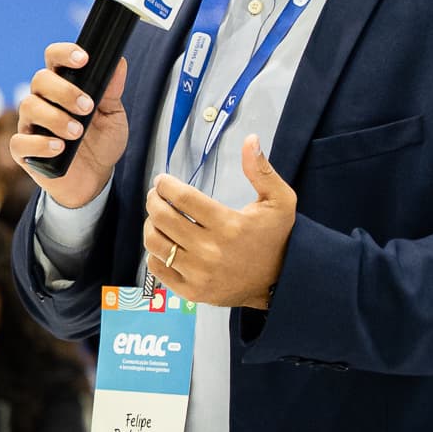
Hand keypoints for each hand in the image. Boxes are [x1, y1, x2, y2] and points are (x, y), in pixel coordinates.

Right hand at [9, 47, 128, 210]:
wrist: (95, 179)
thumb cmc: (101, 142)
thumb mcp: (113, 116)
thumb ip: (113, 91)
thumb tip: (118, 62)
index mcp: (62, 86)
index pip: (54, 58)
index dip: (64, 53)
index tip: (83, 59)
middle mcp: (42, 101)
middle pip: (39, 79)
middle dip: (64, 91)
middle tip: (87, 107)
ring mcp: (30, 125)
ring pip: (29, 107)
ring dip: (55, 118)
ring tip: (77, 133)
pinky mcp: (23, 151)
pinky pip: (20, 141)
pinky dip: (40, 144)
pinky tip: (59, 148)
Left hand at [142, 138, 297, 310]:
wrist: (281, 280)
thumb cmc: (277, 237)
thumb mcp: (279, 200)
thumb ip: (261, 170)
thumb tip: (250, 139)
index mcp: (228, 225)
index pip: (183, 198)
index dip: (166, 185)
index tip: (162, 180)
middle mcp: (210, 251)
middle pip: (163, 219)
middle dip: (153, 201)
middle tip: (155, 195)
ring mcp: (199, 274)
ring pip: (155, 243)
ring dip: (150, 225)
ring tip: (158, 217)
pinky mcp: (192, 292)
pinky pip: (157, 269)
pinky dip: (155, 253)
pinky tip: (165, 242)